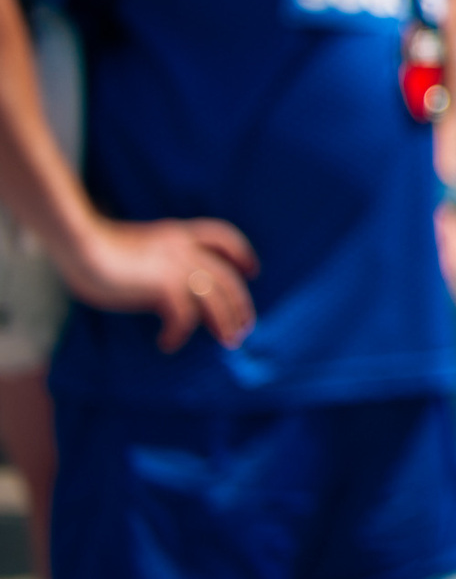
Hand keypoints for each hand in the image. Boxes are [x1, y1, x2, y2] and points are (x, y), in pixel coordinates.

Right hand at [58, 216, 257, 352]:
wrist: (81, 244)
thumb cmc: (98, 251)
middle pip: (226, 276)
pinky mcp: (163, 285)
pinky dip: (179, 333)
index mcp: (179, 234)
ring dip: (225, 322)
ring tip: (228, 342)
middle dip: (240, 304)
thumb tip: (169, 291)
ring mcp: (176, 266)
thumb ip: (161, 263)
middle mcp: (184, 248)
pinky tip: (167, 344)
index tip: (252, 271)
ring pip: (215, 298)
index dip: (241, 253)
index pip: (223, 236)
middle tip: (244, 328)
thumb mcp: (141, 250)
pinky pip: (184, 316)